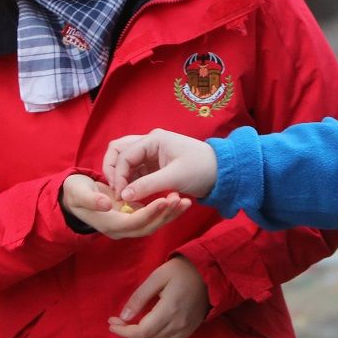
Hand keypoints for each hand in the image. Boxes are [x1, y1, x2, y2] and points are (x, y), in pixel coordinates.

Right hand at [61, 173, 191, 238]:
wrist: (73, 197)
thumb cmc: (75, 192)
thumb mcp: (79, 193)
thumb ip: (92, 200)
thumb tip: (107, 205)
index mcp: (110, 224)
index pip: (135, 221)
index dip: (150, 212)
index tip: (165, 199)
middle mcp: (121, 228)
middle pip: (149, 226)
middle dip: (166, 215)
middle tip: (182, 200)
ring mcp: (128, 224)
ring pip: (154, 223)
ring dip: (170, 214)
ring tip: (186, 201)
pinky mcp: (133, 217)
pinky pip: (153, 216)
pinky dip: (165, 209)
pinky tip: (178, 199)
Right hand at [103, 129, 217, 205]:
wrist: (223, 172)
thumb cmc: (201, 169)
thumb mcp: (174, 178)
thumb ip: (146, 186)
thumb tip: (123, 196)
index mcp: (153, 140)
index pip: (124, 155)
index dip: (118, 175)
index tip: (120, 195)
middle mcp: (150, 143)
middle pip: (120, 152)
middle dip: (114, 171)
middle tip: (116, 192)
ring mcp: (152, 154)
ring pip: (127, 163)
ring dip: (123, 178)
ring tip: (124, 197)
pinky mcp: (156, 165)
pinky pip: (137, 172)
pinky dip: (132, 182)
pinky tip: (133, 196)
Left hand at [109, 257, 209, 337]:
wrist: (209, 273)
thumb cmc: (181, 271)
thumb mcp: (157, 277)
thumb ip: (139, 297)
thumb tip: (124, 316)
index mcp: (169, 310)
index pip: (142, 332)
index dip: (123, 331)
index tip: (111, 323)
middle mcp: (178, 325)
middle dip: (128, 336)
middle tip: (117, 323)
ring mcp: (185, 330)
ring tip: (129, 330)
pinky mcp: (189, 331)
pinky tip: (146, 336)